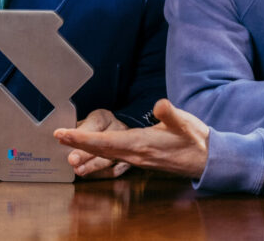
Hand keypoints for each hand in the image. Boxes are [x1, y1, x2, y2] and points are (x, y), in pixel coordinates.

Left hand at [54, 98, 209, 178]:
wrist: (206, 159)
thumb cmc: (194, 139)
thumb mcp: (185, 122)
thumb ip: (171, 114)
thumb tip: (159, 104)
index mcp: (142, 144)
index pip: (106, 142)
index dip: (83, 138)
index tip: (64, 134)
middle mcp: (135, 154)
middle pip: (100, 150)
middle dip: (77, 144)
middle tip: (57, 136)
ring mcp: (137, 159)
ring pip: (105, 155)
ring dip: (85, 149)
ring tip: (67, 143)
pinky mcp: (139, 159)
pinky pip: (113, 157)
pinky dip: (98, 152)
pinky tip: (91, 150)